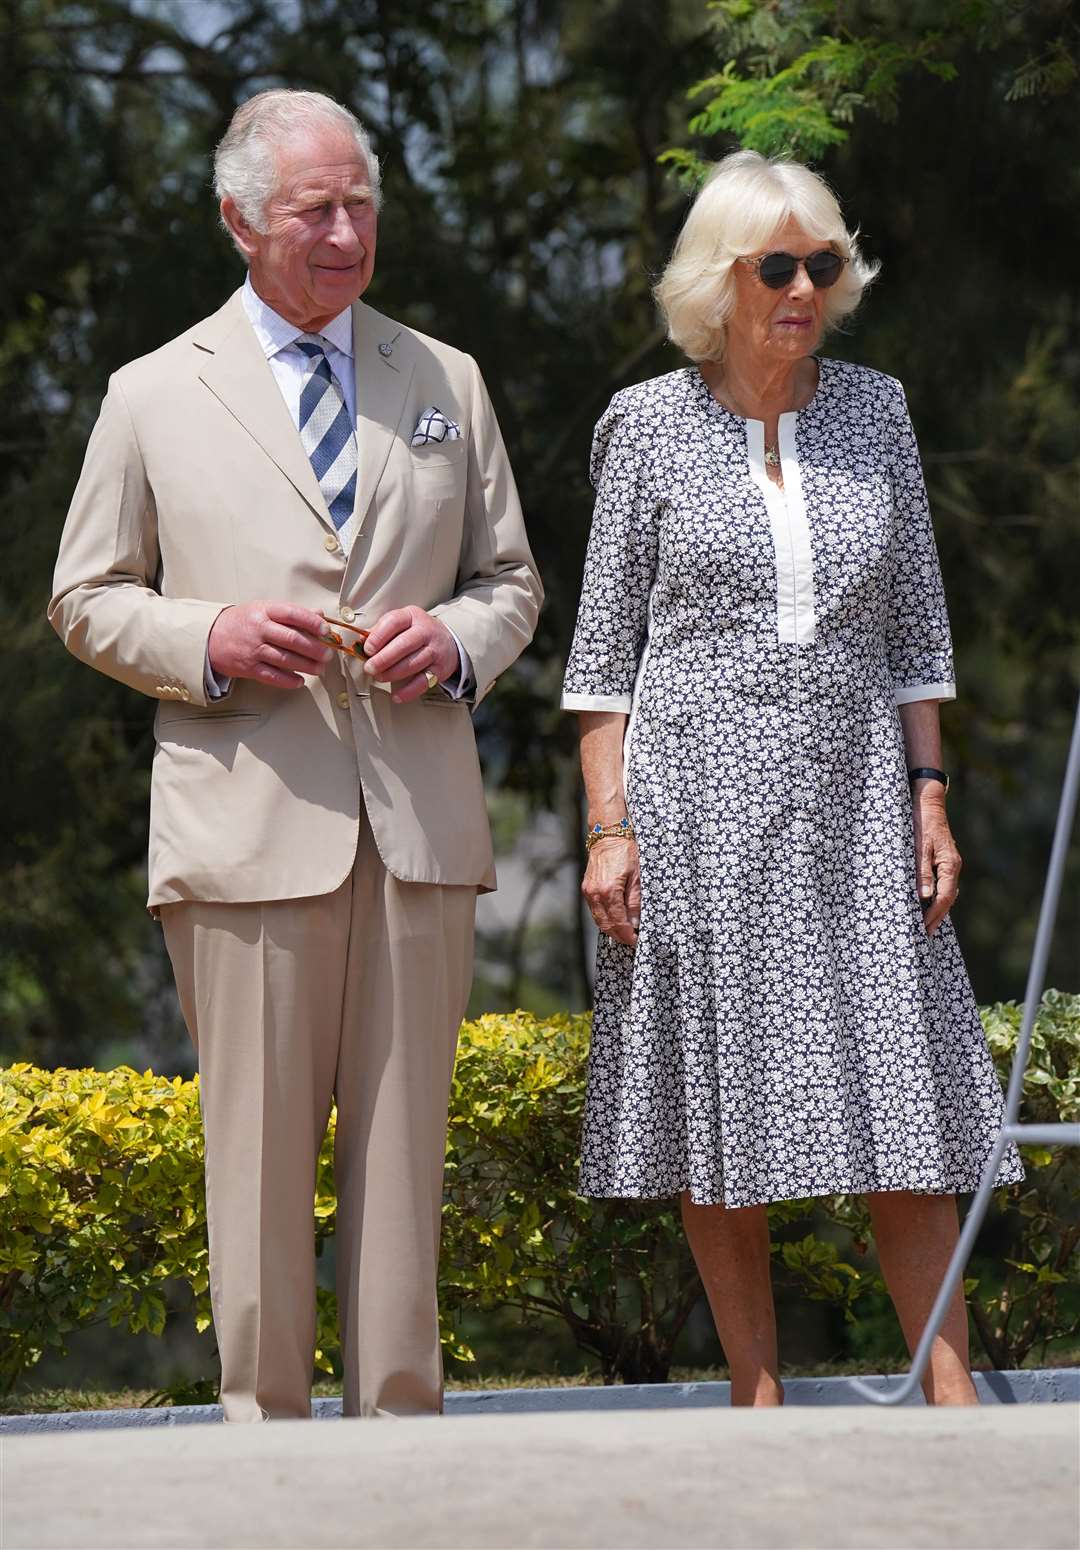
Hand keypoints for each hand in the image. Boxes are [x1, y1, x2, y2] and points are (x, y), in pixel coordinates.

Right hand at [208, 602, 331, 688]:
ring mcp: (253, 649)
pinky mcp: (248, 668)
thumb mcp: (265, 610)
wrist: (211, 637)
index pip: (292, 614)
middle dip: (314, 649)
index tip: (326, 630)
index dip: (312, 622)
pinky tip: (300, 681)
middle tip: (327, 655)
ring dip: (306, 666)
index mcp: (265, 610)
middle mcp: (259, 629)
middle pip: (291, 639)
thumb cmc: (244, 622)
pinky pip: (272, 676)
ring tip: (319, 669)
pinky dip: (288, 680)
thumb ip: (292, 613)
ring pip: (285, 659)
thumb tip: (319, 615)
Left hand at [362, 606, 458, 702]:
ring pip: (413, 663)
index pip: (394, 622)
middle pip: (404, 644)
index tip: (367, 649)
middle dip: (383, 659)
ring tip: (379, 677)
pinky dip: (408, 691)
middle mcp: (425, 631)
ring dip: (392, 673)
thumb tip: (360, 642)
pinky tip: (396, 695)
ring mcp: (434, 650)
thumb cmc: (418, 633)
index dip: (378, 636)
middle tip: (369, 668)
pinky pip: (423, 682)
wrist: (448, 642)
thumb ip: (381, 631)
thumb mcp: (402, 623)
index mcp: (411, 616)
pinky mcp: (440, 669)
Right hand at [582, 838, 640, 946]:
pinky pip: (595, 910)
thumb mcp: (637, 876)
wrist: (607, 835)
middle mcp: (595, 894)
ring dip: (610, 929)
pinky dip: (604, 918)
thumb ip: (634, 901)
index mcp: (609, 891)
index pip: (618, 922)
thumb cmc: (626, 852)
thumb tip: (635, 922)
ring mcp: (589, 892)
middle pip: (606, 925)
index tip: (636, 941)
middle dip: (618, 936)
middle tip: (631, 940)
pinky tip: (613, 920)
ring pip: (598, 920)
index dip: (627, 935)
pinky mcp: (586, 889)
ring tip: (623, 933)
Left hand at [913, 789, 960, 935]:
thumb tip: (925, 896)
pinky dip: (936, 896)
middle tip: (925, 933)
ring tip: (926, 924)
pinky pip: (943, 884)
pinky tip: (928, 903)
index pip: (944, 897)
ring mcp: (949, 864)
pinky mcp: (943, 860)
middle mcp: (953, 866)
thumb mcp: (919, 846)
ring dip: (937, 908)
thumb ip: (922, 871)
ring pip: (947, 892)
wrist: (927, 802)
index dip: (934, 914)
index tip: (924, 927)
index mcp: (949, 864)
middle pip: (948, 898)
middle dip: (937, 916)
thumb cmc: (922, 822)